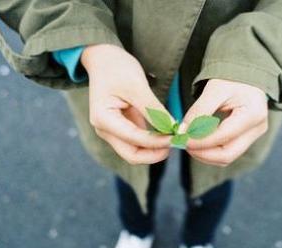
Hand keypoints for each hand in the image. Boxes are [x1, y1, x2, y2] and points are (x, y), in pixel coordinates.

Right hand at [81, 44, 172, 164]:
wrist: (103, 58)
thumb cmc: (117, 68)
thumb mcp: (137, 86)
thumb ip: (154, 110)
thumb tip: (174, 129)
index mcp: (103, 119)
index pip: (135, 139)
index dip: (158, 141)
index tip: (178, 136)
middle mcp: (104, 130)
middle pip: (132, 155)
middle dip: (155, 153)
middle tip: (177, 143)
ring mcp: (111, 131)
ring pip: (135, 151)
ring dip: (154, 149)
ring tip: (174, 138)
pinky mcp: (120, 128)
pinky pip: (137, 142)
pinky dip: (152, 141)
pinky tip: (166, 134)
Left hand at [179, 79, 267, 166]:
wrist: (246, 76)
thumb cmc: (232, 78)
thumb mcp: (214, 90)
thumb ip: (199, 111)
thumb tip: (183, 132)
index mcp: (253, 114)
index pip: (222, 137)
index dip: (199, 141)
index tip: (181, 138)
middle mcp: (257, 129)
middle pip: (227, 155)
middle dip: (201, 153)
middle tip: (183, 144)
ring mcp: (253, 136)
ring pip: (226, 157)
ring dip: (204, 154)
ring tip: (188, 141)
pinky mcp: (246, 139)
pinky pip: (226, 152)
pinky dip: (210, 151)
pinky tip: (197, 141)